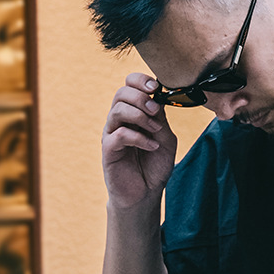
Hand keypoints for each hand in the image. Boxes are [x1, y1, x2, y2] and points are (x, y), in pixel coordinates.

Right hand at [102, 73, 177, 208]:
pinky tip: (151, 146)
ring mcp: (112, 134)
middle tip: (156, 112)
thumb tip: (157, 98)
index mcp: (133, 113)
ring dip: (141, 116)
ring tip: (155, 131)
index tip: (156, 87)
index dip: (140, 80)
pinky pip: (119, 134)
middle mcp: (120, 120)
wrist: (146, 193)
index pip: (129, 85)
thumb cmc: (154, 165)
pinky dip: (139, 138)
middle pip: (121, 93)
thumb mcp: (165, 138)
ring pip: (117, 110)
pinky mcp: (109, 150)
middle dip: (141, 98)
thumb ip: (160, 118)